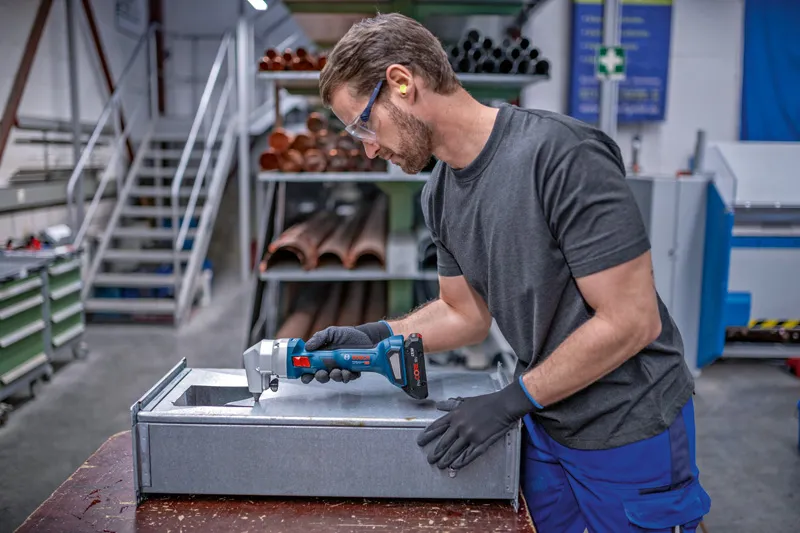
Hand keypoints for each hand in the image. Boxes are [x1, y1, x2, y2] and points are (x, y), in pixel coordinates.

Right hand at [300, 321, 391, 383]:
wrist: (366, 336)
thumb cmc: (347, 334)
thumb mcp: (331, 332)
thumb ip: (319, 338)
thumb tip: (307, 347)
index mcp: (321, 356)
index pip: (310, 368)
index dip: (306, 374)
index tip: (306, 376)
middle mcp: (330, 364)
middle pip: (321, 376)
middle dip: (320, 377)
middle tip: (323, 373)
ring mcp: (341, 369)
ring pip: (335, 378)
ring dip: (335, 376)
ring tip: (338, 371)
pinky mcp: (352, 371)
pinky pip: (348, 378)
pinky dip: (347, 376)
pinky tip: (348, 371)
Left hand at [416, 378, 537, 469]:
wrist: (504, 406)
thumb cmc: (486, 402)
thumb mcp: (466, 401)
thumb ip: (452, 405)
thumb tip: (439, 405)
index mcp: (455, 415)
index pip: (436, 427)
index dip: (427, 436)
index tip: (420, 442)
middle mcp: (459, 426)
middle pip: (443, 443)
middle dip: (435, 453)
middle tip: (429, 459)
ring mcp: (470, 436)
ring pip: (454, 452)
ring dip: (445, 460)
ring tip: (440, 465)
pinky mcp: (480, 443)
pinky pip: (468, 456)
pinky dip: (460, 462)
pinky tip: (455, 466)